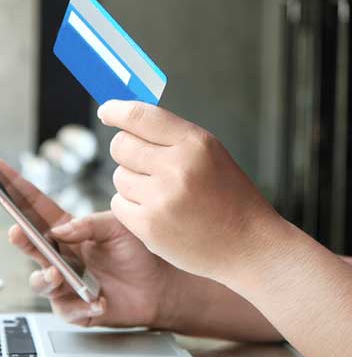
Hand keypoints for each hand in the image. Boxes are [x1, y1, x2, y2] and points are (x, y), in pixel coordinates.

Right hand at [0, 157, 178, 328]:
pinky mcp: (77, 308)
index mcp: (66, 229)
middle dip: (20, 238)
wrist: (163, 286)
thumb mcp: (118, 225)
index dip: (12, 185)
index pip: (33, 205)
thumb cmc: (140, 251)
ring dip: (45, 278)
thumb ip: (89, 224)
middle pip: (29, 245)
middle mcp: (60, 255)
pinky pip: (68, 311)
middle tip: (17, 232)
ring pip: (40, 281)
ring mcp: (65, 282)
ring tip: (57, 273)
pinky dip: (80, 306)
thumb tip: (60, 232)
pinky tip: (97, 300)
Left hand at [99, 100, 283, 281]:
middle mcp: (177, 167)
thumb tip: (126, 119)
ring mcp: (161, 198)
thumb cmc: (228, 197)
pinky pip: (118, 204)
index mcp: (195, 143)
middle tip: (145, 165)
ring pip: (118, 176)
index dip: (116, 110)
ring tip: (162, 195)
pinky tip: (157, 214)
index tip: (107, 111)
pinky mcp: (149, 226)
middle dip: (127, 152)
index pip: (139, 116)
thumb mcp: (210, 155)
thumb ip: (171, 137)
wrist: (250, 246)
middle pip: (120, 145)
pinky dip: (131, 208)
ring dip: (132, 183)